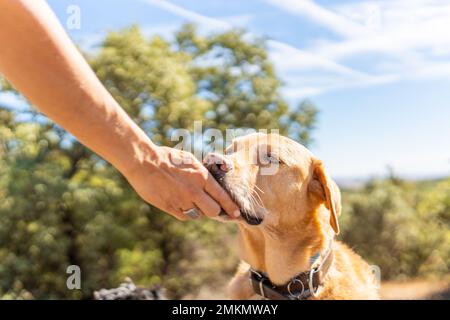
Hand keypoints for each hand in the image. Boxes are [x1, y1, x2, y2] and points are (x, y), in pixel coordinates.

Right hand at [123, 144, 240, 220]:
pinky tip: (182, 204)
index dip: (231, 207)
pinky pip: (185, 216)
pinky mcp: (170, 207)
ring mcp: (181, 201)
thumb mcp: (190, 160)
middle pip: (213, 211)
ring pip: (199, 215)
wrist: (144, 162)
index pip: (222, 196)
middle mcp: (194, 191)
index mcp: (201, 177)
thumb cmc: (167, 158)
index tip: (237, 213)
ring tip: (192, 201)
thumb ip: (202, 174)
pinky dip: (186, 212)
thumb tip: (213, 183)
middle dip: (215, 211)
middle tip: (212, 207)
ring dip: (199, 211)